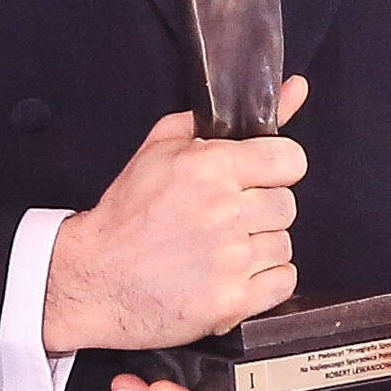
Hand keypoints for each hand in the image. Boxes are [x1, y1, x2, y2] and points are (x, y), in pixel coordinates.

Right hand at [42, 77, 308, 353]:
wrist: (94, 277)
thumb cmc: (127, 212)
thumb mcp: (164, 146)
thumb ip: (231, 117)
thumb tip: (296, 89)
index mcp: (210, 168)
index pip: (291, 161)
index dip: (275, 169)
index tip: (256, 178)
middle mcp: (224, 212)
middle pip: (286, 205)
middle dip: (260, 209)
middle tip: (225, 217)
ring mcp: (230, 260)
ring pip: (284, 244)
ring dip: (260, 246)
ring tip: (222, 247)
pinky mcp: (232, 301)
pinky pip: (283, 281)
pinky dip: (263, 280)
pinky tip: (231, 274)